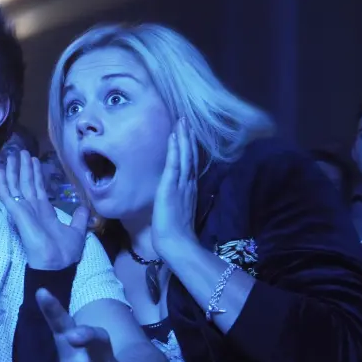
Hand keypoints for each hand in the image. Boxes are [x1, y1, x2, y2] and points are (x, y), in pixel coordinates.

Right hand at [0, 150, 89, 269]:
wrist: (57, 264)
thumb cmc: (65, 252)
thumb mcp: (77, 232)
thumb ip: (79, 219)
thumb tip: (84, 208)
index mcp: (45, 212)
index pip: (38, 188)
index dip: (36, 174)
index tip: (34, 160)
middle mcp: (32, 208)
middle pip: (26, 183)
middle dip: (23, 167)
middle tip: (20, 151)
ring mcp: (24, 210)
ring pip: (16, 185)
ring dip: (13, 170)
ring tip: (11, 155)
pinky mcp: (17, 213)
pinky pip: (8, 195)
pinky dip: (3, 183)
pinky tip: (1, 170)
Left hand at [152, 118, 197, 260]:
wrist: (176, 242)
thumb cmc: (174, 232)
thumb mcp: (177, 211)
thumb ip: (178, 200)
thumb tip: (174, 194)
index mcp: (189, 189)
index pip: (190, 163)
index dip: (189, 147)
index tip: (187, 133)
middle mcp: (188, 183)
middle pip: (190, 155)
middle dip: (188, 137)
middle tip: (185, 119)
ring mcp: (181, 183)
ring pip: (184, 155)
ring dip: (183, 137)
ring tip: (181, 120)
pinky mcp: (171, 186)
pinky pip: (174, 163)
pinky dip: (175, 148)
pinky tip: (173, 136)